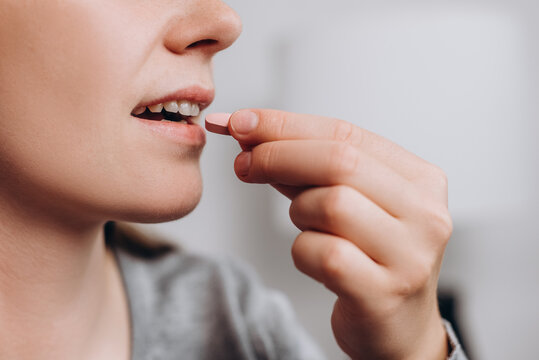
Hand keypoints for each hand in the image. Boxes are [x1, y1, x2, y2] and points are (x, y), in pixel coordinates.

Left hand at [227, 109, 450, 359]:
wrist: (399, 328)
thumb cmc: (369, 258)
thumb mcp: (348, 203)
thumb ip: (310, 170)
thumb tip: (253, 135)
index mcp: (420, 180)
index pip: (346, 134)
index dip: (287, 125)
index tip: (243, 123)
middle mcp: (425, 213)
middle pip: (339, 162)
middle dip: (278, 155)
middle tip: (243, 163)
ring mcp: (409, 255)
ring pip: (330, 205)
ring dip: (299, 212)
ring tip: (306, 226)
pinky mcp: (384, 292)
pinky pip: (322, 253)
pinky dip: (303, 251)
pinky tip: (314, 259)